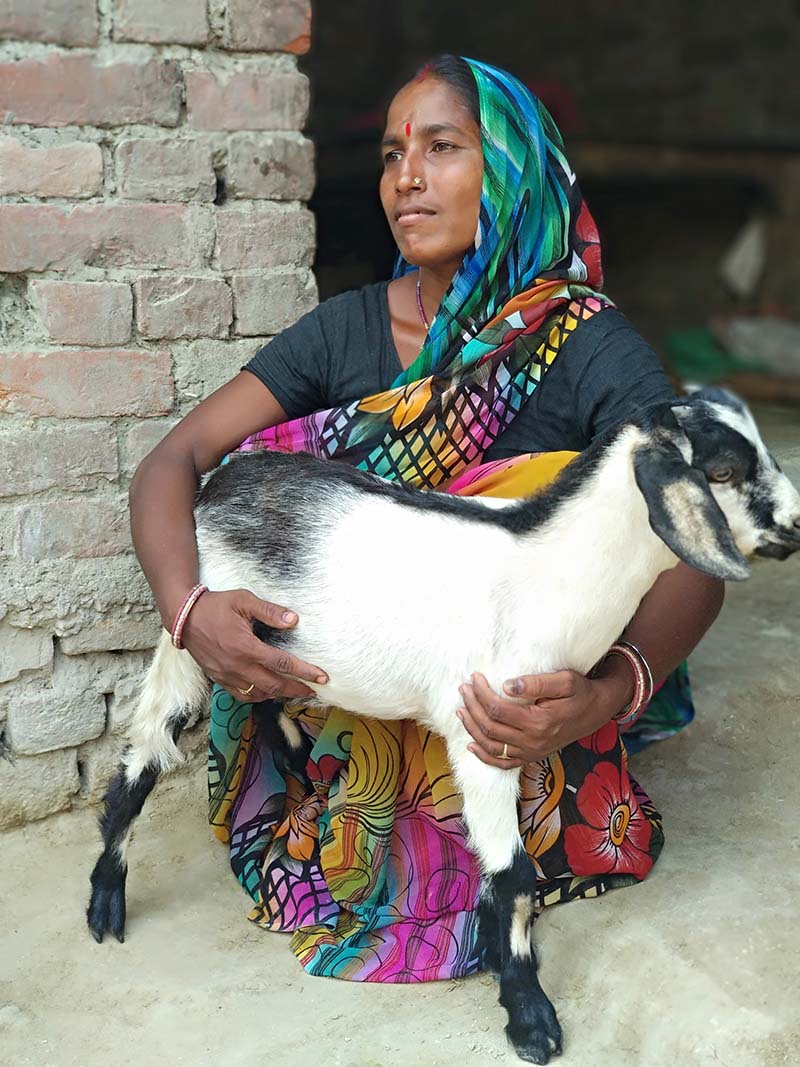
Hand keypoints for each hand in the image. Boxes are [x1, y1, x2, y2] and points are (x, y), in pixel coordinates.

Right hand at [181, 589, 326, 701]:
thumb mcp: (243, 600)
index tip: (322, 677)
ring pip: (259, 694)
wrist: (184, 617)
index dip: (304, 671)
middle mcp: (237, 666)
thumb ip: (269, 611)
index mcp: (245, 647)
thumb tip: (294, 620)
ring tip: (295, 691)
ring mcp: (227, 675)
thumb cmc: (216, 606)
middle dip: (297, 689)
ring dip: (279, 694)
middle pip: (274, 685)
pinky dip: (259, 696)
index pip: (282, 663)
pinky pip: (242, 695)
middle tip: (314, 691)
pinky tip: (269, 691)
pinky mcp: (219, 679)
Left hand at [457, 670, 618, 767]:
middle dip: (472, 706)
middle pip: (490, 727)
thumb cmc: (580, 693)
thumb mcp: (565, 680)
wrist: (596, 712)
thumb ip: (536, 682)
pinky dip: (484, 756)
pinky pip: (503, 763)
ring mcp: (531, 752)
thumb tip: (507, 686)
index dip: (481, 693)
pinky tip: (472, 745)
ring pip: (491, 746)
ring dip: (472, 728)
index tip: (475, 678)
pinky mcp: (531, 757)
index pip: (498, 709)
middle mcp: (532, 742)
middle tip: (464, 689)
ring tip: (461, 710)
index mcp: (539, 722)